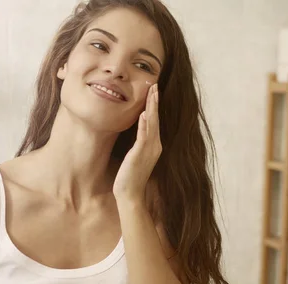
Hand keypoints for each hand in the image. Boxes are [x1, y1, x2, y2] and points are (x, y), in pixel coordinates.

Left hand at [113, 83, 160, 204]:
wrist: (130, 194)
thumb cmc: (131, 177)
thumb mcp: (135, 156)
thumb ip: (139, 143)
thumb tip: (138, 130)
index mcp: (154, 145)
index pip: (156, 121)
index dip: (154, 105)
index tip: (154, 91)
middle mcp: (155, 146)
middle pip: (156, 119)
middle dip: (155, 101)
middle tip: (155, 84)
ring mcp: (149, 150)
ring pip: (152, 124)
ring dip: (152, 108)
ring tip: (152, 93)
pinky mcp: (140, 155)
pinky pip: (144, 137)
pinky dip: (145, 125)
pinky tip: (144, 114)